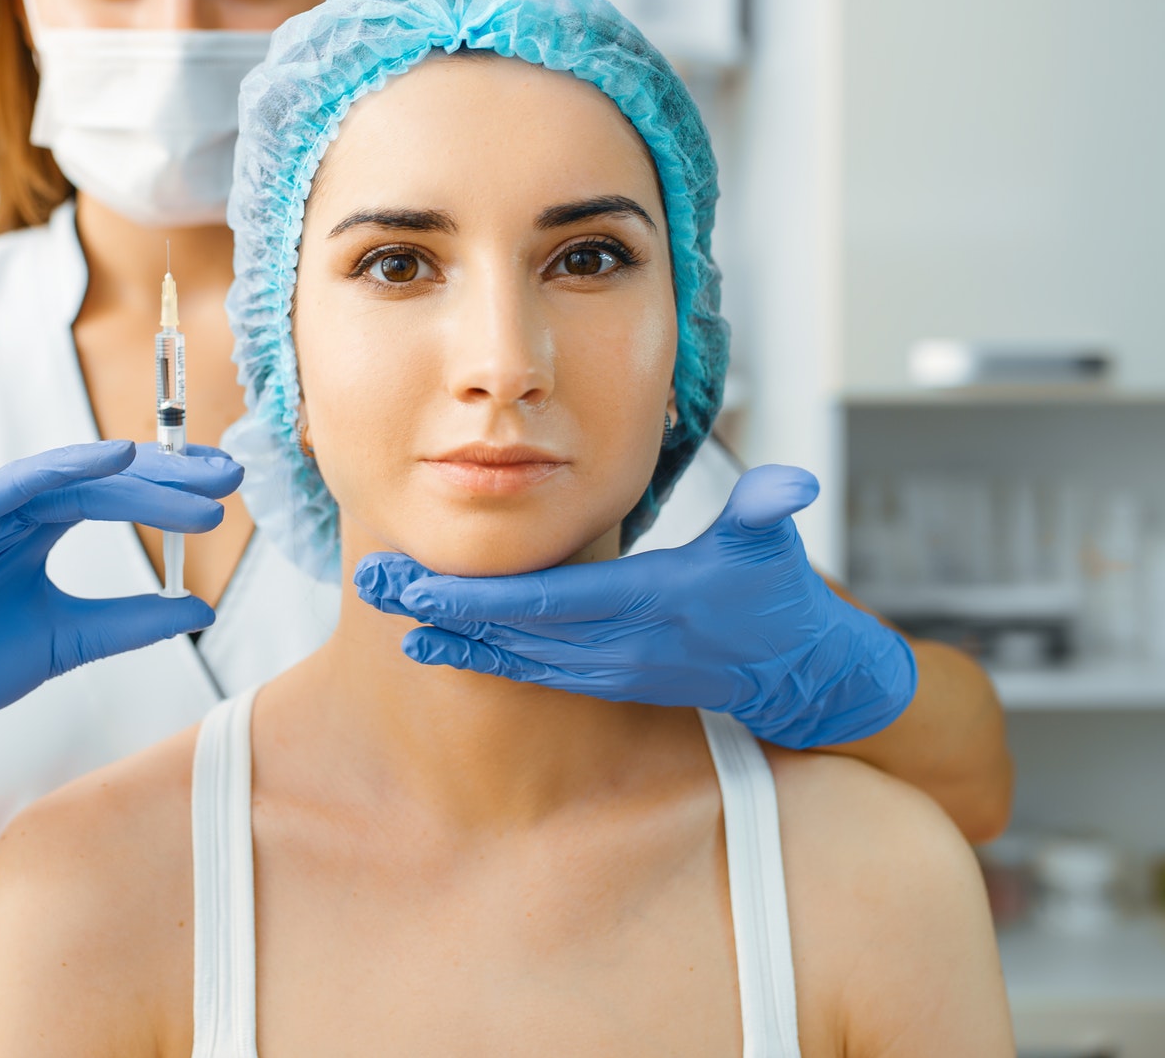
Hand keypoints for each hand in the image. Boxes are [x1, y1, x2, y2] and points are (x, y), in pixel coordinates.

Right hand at [0, 440, 240, 822]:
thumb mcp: (67, 641)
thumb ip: (131, 622)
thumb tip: (202, 607)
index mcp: (40, 531)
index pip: (118, 496)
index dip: (172, 491)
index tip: (226, 494)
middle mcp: (18, 512)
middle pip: (106, 480)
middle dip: (171, 477)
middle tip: (232, 478)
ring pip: (73, 477)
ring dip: (138, 475)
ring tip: (198, 481)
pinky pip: (15, 484)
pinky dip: (64, 468)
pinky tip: (114, 458)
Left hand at [352, 465, 916, 748]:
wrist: (792, 674)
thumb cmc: (775, 597)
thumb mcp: (773, 546)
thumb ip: (769, 510)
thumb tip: (792, 484)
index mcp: (649, 604)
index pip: (551, 603)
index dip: (482, 597)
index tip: (423, 585)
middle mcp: (618, 646)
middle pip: (512, 630)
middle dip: (439, 607)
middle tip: (371, 583)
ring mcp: (608, 669)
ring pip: (511, 654)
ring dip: (445, 630)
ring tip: (383, 606)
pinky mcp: (602, 680)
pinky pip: (525, 670)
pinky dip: (475, 654)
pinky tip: (427, 641)